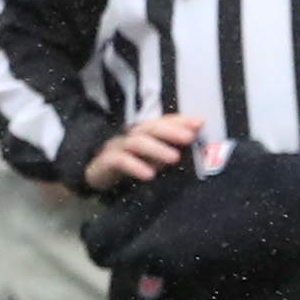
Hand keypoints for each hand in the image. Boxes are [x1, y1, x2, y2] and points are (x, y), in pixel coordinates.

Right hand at [86, 113, 201, 190]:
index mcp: (146, 133)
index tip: (200, 123)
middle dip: (172, 131)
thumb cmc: (133, 167)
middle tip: (189, 138)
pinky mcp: (105, 162)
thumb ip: (173, 153)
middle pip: (151, 127)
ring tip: (175, 158)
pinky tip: (149, 175)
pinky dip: (135, 166)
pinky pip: (120, 160)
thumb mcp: (156, 160)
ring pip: (137, 142)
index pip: (164, 122)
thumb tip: (199, 151)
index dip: (181, 121)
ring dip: (157, 149)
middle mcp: (133, 136)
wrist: (99, 179)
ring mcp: (118, 147)